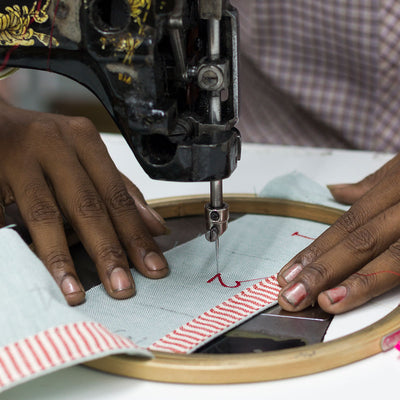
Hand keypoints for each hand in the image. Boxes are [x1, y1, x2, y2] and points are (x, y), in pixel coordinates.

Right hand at [0, 100, 168, 305]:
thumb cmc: (45, 143)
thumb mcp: (85, 156)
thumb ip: (119, 190)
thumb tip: (156, 226)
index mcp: (84, 140)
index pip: (117, 195)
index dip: (135, 234)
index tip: (153, 266)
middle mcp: (55, 143)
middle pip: (87, 205)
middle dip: (107, 251)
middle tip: (122, 288)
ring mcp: (19, 156)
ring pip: (45, 213)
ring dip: (61, 257)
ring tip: (75, 291)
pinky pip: (5, 216)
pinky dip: (17, 244)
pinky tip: (33, 270)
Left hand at [277, 155, 399, 313]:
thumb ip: (376, 182)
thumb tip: (337, 192)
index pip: (348, 223)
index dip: (317, 250)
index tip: (288, 274)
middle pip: (363, 239)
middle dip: (324, 270)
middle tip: (290, 296)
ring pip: (395, 255)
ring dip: (358, 283)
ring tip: (324, 303)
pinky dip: (391, 280)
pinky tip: (373, 304)